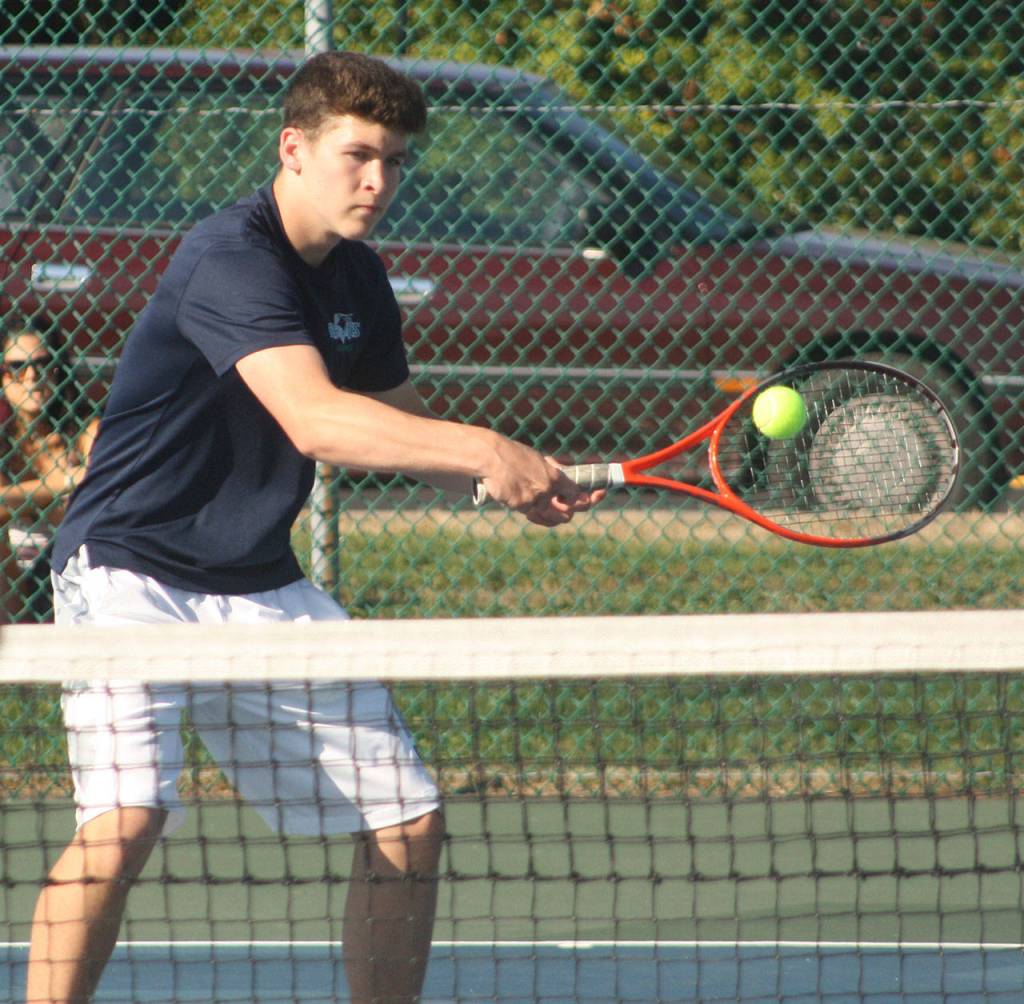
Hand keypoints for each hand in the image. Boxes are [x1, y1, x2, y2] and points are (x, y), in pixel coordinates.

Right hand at [478, 443, 604, 526]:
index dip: (585, 499)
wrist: (491, 457)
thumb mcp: (537, 458)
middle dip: (568, 513)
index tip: (589, 499)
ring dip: (551, 517)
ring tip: (551, 514)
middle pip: (567, 511)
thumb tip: (563, 471)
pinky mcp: (520, 507)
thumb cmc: (512, 454)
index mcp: (554, 475)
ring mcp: (534, 500)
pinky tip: (525, 506)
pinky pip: (530, 514)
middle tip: (568, 513)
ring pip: (549, 517)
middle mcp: (547, 489)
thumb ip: (552, 469)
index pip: (576, 493)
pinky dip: (529, 512)